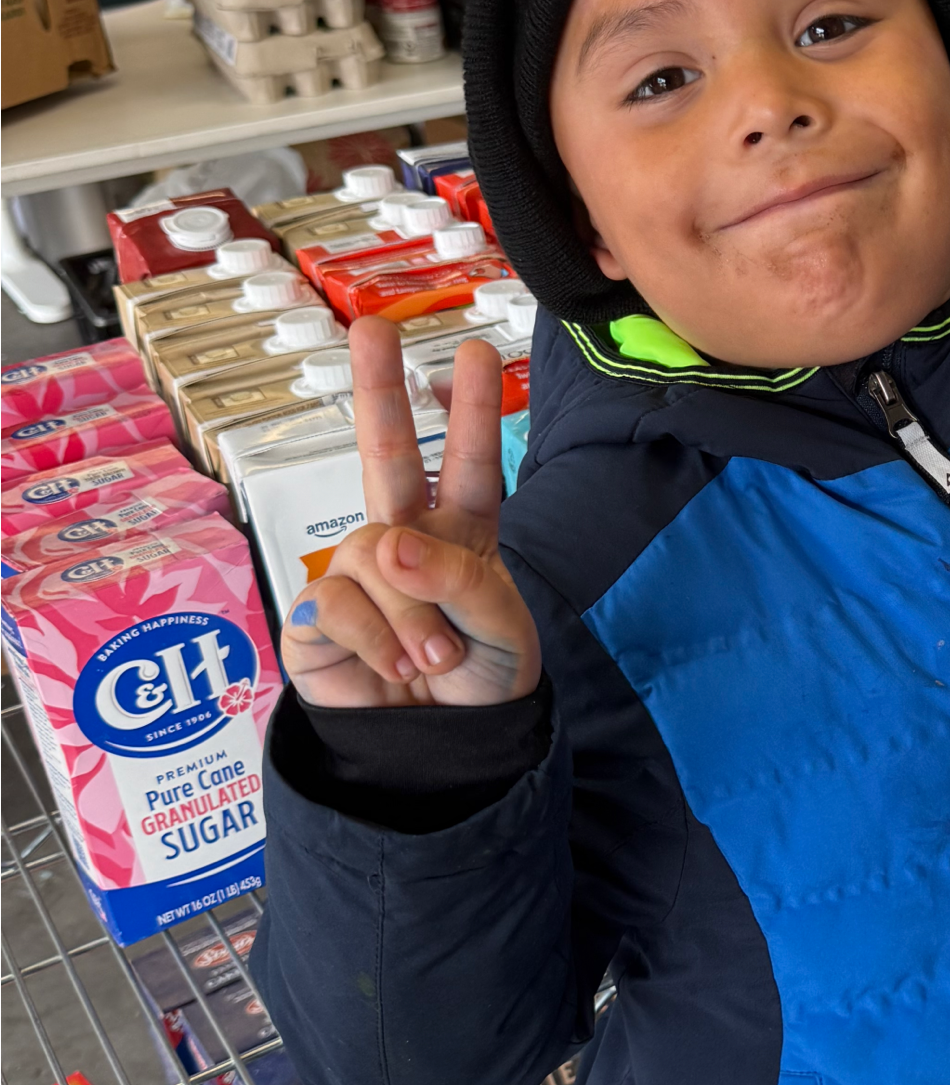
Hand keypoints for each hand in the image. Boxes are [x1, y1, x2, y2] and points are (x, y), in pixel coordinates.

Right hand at [279, 314, 540, 709]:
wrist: (444, 756)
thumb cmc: (479, 685)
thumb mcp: (501, 628)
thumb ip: (457, 576)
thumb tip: (387, 540)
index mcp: (461, 538)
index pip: (468, 466)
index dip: (470, 413)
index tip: (472, 355)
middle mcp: (404, 544)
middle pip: (385, 456)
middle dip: (381, 391)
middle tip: (373, 328)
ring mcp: (355, 577)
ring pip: (372, 558)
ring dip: (410, 612)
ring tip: (433, 657)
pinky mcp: (314, 619)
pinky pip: (336, 604)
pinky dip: (373, 638)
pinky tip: (392, 667)